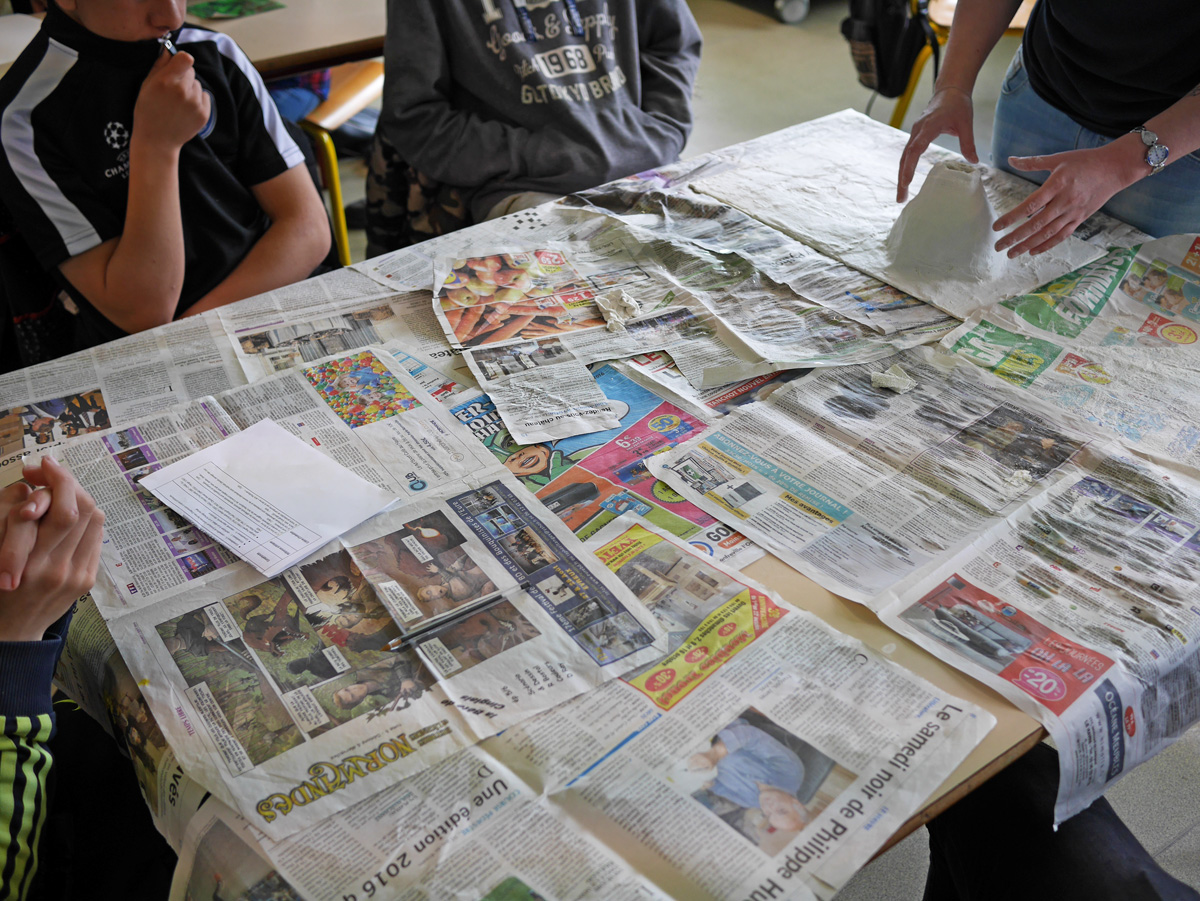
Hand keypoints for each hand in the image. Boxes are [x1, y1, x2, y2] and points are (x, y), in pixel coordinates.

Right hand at [0, 458, 104, 641]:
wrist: (10, 631)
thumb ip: (8, 519)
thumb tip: (30, 490)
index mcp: (31, 563)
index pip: (64, 510)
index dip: (58, 480)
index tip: (42, 464)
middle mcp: (59, 569)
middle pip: (84, 509)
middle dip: (68, 482)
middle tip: (49, 471)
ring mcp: (78, 576)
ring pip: (94, 519)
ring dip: (77, 497)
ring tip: (56, 489)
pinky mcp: (87, 580)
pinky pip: (95, 537)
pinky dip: (83, 519)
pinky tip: (67, 513)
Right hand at [133, 49, 210, 151]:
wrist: (157, 140)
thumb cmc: (148, 110)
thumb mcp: (147, 85)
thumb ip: (159, 66)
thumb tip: (169, 49)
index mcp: (166, 81)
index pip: (186, 58)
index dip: (181, 60)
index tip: (177, 66)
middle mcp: (183, 91)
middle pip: (191, 71)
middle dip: (183, 76)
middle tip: (172, 90)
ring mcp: (195, 103)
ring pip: (198, 85)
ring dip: (191, 89)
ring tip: (178, 102)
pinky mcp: (204, 114)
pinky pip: (205, 96)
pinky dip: (198, 100)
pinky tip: (186, 109)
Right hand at [897, 86, 976, 201]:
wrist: (949, 90)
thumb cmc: (958, 104)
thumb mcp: (966, 123)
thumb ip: (968, 143)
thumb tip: (974, 162)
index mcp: (928, 126)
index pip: (915, 149)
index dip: (909, 167)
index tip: (906, 183)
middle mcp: (917, 130)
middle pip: (905, 158)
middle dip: (901, 179)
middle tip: (900, 199)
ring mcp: (915, 133)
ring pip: (904, 157)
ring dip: (901, 176)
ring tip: (901, 196)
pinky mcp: (916, 135)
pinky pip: (907, 154)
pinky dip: (905, 168)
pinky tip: (905, 181)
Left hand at [993, 141, 1140, 256]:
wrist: (1116, 168)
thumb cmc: (1085, 161)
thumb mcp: (1059, 158)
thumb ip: (1033, 162)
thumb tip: (1011, 159)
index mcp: (1057, 185)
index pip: (1030, 205)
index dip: (1012, 217)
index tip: (996, 226)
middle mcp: (1065, 201)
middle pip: (1036, 224)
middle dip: (1015, 237)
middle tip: (998, 246)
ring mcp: (1073, 212)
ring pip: (1048, 233)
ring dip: (1028, 245)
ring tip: (1011, 253)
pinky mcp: (1081, 218)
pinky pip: (1062, 235)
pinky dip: (1047, 245)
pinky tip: (1033, 251)